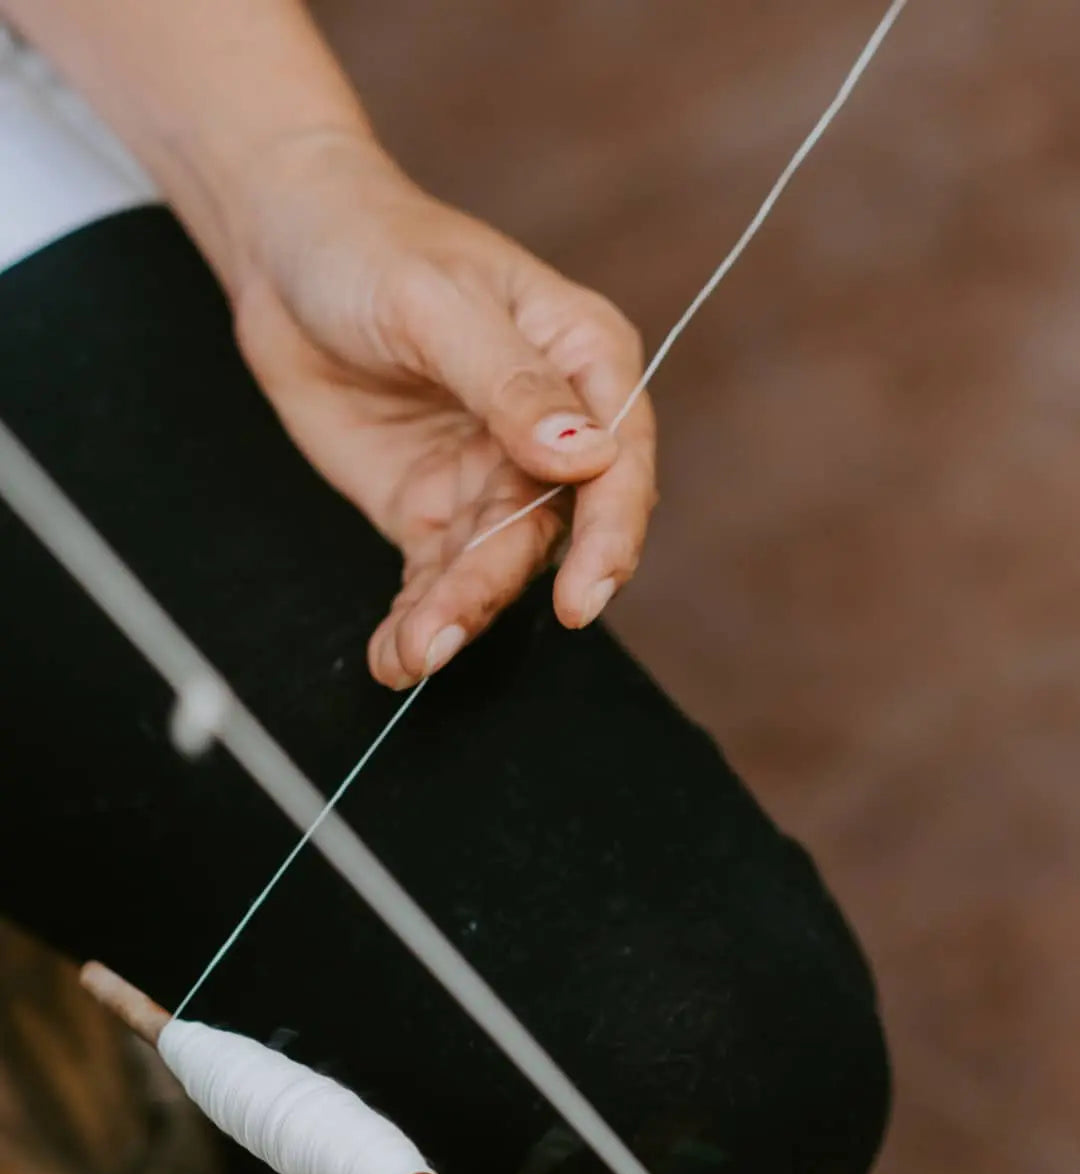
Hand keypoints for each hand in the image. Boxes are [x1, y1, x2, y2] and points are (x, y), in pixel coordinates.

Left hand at [229, 132, 656, 688]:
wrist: (285, 252)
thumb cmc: (374, 246)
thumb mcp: (437, 301)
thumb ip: (509, 383)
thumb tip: (587, 457)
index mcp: (584, 361)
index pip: (621, 459)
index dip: (611, 534)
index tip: (585, 597)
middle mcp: (553, 430)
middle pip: (551, 528)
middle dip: (498, 586)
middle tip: (443, 635)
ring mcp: (491, 476)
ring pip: (493, 564)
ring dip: (455, 615)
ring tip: (411, 655)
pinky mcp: (433, 510)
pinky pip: (437, 577)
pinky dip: (418, 618)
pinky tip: (394, 656)